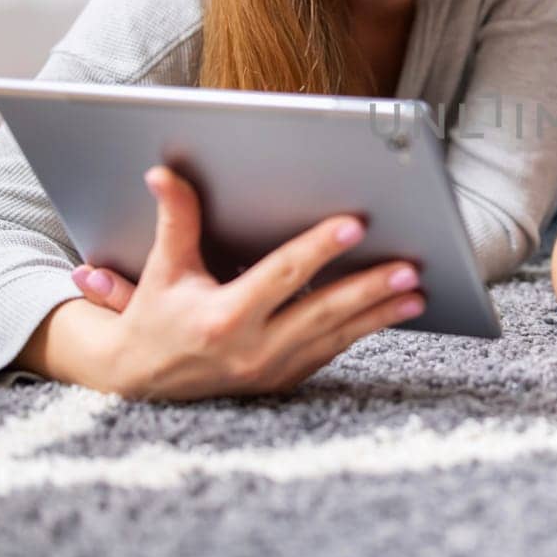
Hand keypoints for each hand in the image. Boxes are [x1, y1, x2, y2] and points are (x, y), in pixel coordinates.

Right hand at [74, 166, 425, 399]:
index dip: (319, 248)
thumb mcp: (163, 269)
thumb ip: (176, 220)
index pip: (282, 275)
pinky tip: (390, 311)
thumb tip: (164, 174)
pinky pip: (329, 351)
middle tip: (409, 266)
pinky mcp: (282, 381)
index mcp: (223, 318)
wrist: (140, 382)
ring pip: (336, 337)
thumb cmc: (154, 319)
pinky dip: (360, 331)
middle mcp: (252, 349)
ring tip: (416, 293)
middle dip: (370, 289)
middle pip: (322, 312)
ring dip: (379, 314)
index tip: (355, 225)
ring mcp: (271, 370)